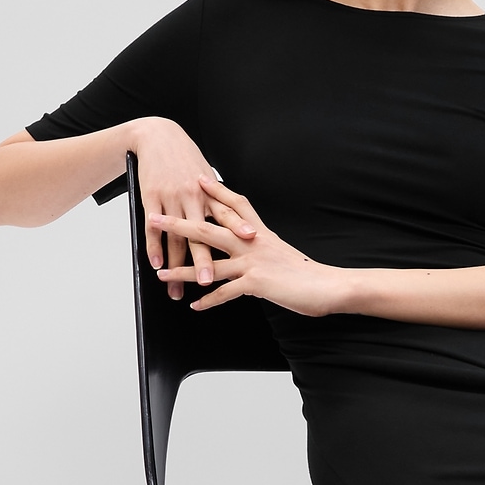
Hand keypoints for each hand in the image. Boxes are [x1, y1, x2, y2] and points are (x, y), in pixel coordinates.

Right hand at [130, 117, 227, 301]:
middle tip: (209, 283)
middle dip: (204, 260)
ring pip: (175, 237)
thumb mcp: (207, 176)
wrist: (158, 137)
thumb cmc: (186, 160)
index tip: (251, 244)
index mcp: (210, 192)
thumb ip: (220, 201)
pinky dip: (154, 248)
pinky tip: (157, 265)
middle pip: (200, 234)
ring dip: (176, 266)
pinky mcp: (151, 199)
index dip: (239, 228)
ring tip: (176, 288)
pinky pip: (153, 228)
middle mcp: (193, 197)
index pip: (227, 214)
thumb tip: (241, 223)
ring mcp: (171, 198)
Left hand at [152, 178, 344, 317]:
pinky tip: (195, 305)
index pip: (236, 206)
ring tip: (162, 273)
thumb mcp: (283, 254)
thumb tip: (250, 258)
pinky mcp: (256, 283)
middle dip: (179, 224)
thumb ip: (263, 252)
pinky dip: (208, 300)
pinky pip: (225, 292)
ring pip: (210, 263)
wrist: (329, 286)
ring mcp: (253, 263)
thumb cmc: (310, 274)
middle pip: (209, 229)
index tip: (200, 178)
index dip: (217, 191)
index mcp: (260, 234)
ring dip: (183, 269)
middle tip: (155, 218)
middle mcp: (253, 244)